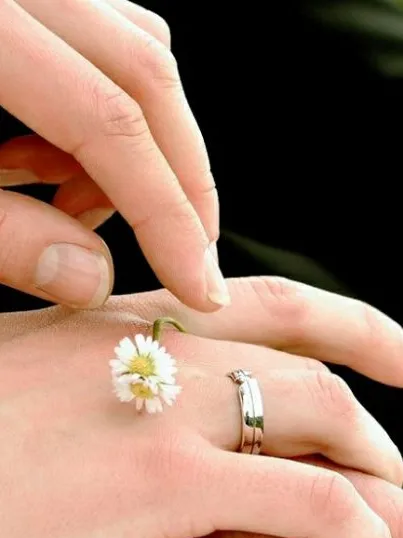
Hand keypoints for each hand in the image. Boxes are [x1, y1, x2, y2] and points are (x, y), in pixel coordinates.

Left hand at [0, 0, 223, 309]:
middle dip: (181, 181)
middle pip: (146, 72)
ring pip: (134, 51)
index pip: (111, 120)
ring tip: (80, 213)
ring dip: (140, 146)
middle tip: (190, 261)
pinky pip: (100, 39)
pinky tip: (50, 164)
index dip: (164, 213)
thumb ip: (4, 237)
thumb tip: (89, 282)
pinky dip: (105, 111)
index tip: (198, 286)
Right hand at [0, 277, 401, 537]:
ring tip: (395, 507)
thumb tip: (151, 389)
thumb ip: (103, 375)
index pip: (262, 303)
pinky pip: (290, 495)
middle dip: (374, 390)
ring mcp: (159, 412)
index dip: (344, 321)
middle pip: (302, 356)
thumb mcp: (34, 379)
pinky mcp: (154, 485)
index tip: (393, 347)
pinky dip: (343, 516)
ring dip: (371, 460)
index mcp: (122, 324)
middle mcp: (151, 351)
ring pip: (312, 413)